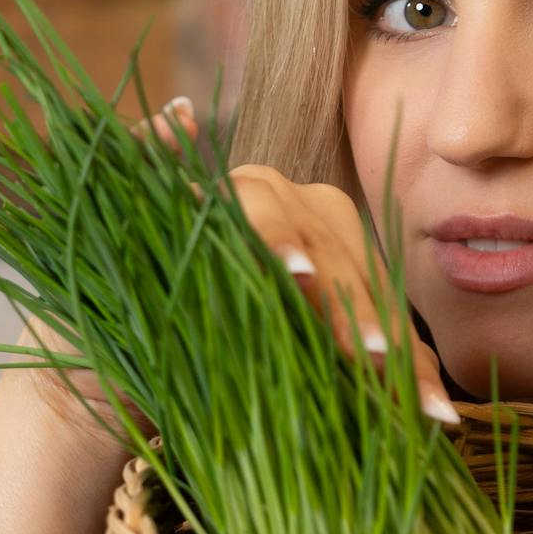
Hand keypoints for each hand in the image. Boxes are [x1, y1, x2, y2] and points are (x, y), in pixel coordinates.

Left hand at [19, 97, 457, 459]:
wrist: (104, 399)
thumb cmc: (95, 322)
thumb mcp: (99, 252)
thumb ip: (139, 180)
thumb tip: (179, 117)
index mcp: (245, 201)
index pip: (273, 212)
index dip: (286, 240)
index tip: (292, 275)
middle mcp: (297, 230)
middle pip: (338, 258)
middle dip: (357, 308)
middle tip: (365, 356)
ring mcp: (329, 284)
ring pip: (377, 306)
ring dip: (405, 354)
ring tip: (424, 403)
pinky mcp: (346, 337)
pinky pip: (394, 352)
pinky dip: (417, 385)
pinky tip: (437, 416)